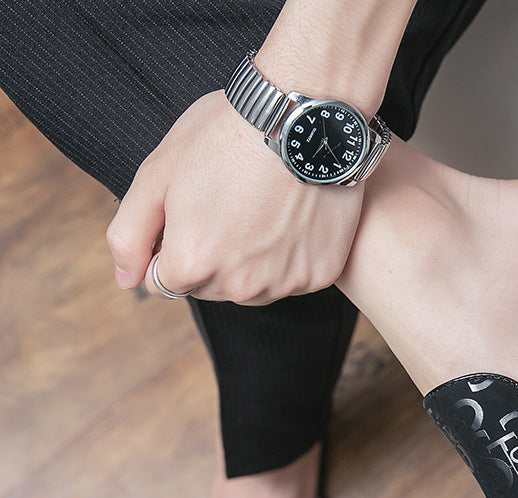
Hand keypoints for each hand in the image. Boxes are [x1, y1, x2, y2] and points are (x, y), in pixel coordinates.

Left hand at [106, 90, 364, 304]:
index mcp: (191, 264)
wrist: (304, 117)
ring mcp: (283, 283)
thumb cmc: (227, 135)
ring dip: (248, 261)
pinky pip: (292, 278)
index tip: (190, 209)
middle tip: (227, 203)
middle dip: (207, 255)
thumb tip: (126, 280)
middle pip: (207, 287)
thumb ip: (129, 234)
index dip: (169, 244)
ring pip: (250, 288)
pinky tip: (290, 218)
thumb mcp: (158, 174)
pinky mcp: (318, 274)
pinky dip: (288, 256)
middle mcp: (238, 286)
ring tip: (261, 210)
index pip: (162, 280)